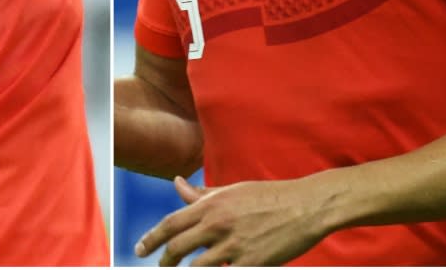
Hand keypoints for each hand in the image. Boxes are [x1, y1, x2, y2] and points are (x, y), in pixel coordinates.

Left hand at [135, 175, 331, 265]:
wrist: (305, 206)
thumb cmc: (268, 196)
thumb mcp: (231, 191)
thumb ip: (201, 194)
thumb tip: (176, 183)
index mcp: (210, 205)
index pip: (170, 224)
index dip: (151, 239)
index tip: (140, 249)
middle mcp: (217, 225)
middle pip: (178, 248)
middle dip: (165, 261)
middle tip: (160, 267)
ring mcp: (234, 246)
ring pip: (197, 269)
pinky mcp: (252, 264)